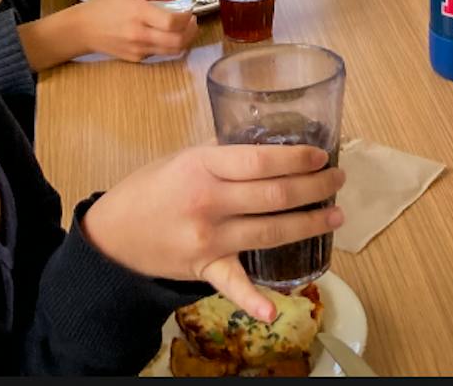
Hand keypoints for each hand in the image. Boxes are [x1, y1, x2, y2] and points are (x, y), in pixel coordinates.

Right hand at [67, 0, 198, 61]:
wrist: (83, 29)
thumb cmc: (105, 5)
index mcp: (138, 14)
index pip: (172, 22)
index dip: (187, 18)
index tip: (189, 10)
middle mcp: (139, 35)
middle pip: (177, 41)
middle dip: (191, 31)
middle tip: (192, 21)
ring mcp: (138, 49)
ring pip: (172, 51)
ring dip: (185, 40)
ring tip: (184, 28)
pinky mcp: (136, 59)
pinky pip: (160, 54)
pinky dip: (169, 46)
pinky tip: (165, 35)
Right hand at [81, 142, 344, 321]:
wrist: (114, 233)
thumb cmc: (152, 187)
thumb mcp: (185, 157)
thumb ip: (225, 153)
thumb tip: (270, 144)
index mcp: (204, 166)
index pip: (261, 161)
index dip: (298, 159)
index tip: (321, 156)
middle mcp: (209, 202)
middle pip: (275, 195)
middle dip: (315, 188)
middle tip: (338, 180)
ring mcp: (208, 238)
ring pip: (270, 232)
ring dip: (309, 224)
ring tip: (335, 216)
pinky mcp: (204, 269)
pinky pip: (233, 285)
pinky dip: (254, 301)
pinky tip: (276, 309)